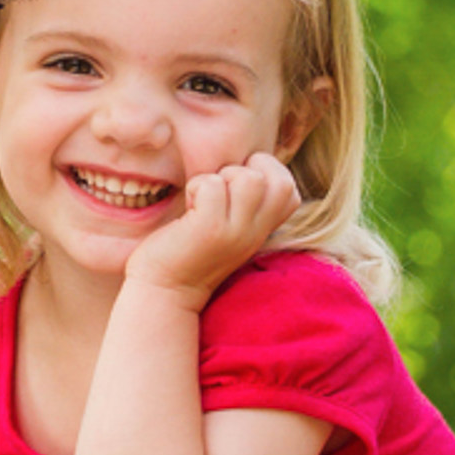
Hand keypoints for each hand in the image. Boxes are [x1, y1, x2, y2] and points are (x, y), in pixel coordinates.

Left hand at [124, 154, 300, 308]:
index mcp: (261, 230)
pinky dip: (195, 186)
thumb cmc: (189, 251)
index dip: (264, 175)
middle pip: (279, 180)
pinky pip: (211, 184)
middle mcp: (254, 233)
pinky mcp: (209, 229)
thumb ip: (244, 202)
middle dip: (247, 170)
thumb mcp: (228, 228)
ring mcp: (235, 232)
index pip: (289, 190)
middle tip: (220, 192)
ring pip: (249, 178)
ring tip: (204, 200)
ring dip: (221, 177)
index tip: (234, 191)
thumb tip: (244, 162)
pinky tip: (188, 208)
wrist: (164, 292)